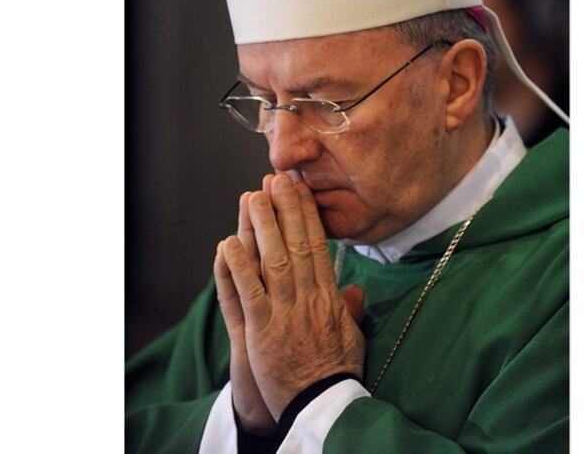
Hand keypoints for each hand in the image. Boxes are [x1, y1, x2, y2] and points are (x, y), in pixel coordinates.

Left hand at [221, 174, 365, 419]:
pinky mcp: (262, 330)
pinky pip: (248, 293)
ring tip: (252, 197)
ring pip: (272, 261)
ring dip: (261, 227)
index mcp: (329, 296)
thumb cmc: (337, 371)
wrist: (324, 403)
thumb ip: (350, 310)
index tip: (301, 191)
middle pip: (296, 244)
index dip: (308, 216)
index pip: (318, 246)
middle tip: (277, 179)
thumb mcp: (353, 337)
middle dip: (286, 209)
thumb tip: (356, 291)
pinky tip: (227, 244)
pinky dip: (238, 268)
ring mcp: (284, 312)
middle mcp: (307, 298)